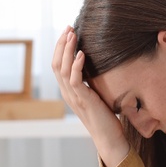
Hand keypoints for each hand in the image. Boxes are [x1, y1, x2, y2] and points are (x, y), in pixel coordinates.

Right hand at [52, 26, 129, 166]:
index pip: (58, 65)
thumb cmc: (106, 117)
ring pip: (63, 69)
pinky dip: (77, 66)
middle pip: (56, 64)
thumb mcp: (98, 94)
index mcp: (69, 91)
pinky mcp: (83, 101)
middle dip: (61, 44)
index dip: (61, 48)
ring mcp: (73, 97)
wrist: (109, 138)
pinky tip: (82, 54)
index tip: (69, 32)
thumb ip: (93, 81)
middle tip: (68, 28)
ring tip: (73, 35)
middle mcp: (67, 93)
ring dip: (67, 50)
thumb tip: (99, 64)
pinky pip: (75, 80)